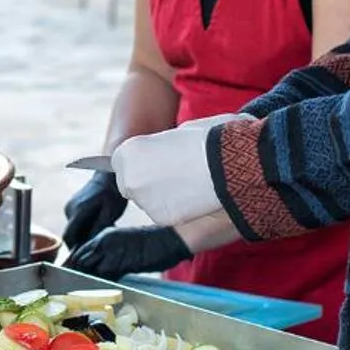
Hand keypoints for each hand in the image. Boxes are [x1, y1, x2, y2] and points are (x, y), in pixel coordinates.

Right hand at [61, 169, 128, 248]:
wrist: (109, 176)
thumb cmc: (112, 194)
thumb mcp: (110, 213)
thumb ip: (99, 229)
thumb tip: (90, 244)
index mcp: (78, 211)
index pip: (68, 237)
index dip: (73, 250)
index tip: (83, 257)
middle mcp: (70, 209)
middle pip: (71, 234)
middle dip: (82, 241)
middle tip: (98, 243)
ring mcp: (70, 206)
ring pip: (74, 228)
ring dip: (84, 233)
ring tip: (101, 230)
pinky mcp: (72, 205)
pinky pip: (75, 221)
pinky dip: (84, 226)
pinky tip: (97, 223)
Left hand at [67, 224, 190, 280]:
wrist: (170, 238)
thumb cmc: (150, 243)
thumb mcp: (123, 245)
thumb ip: (109, 255)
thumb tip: (98, 270)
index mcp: (103, 236)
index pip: (80, 252)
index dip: (70, 265)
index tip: (63, 277)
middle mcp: (104, 241)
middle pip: (80, 260)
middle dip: (72, 274)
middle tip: (65, 288)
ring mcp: (113, 251)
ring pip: (90, 269)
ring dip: (84, 281)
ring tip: (77, 293)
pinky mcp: (123, 262)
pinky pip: (106, 276)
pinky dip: (100, 285)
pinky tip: (96, 292)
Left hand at [111, 114, 243, 226]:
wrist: (228, 163)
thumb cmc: (210, 139)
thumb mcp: (180, 131)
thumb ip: (164, 145)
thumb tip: (169, 151)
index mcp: (129, 151)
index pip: (121, 162)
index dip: (141, 161)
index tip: (157, 161)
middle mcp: (129, 178)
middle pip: (130, 184)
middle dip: (147, 180)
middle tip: (174, 174)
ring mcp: (144, 201)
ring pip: (147, 201)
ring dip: (161, 195)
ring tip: (189, 185)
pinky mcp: (161, 218)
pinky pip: (163, 213)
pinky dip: (175, 208)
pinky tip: (193, 197)